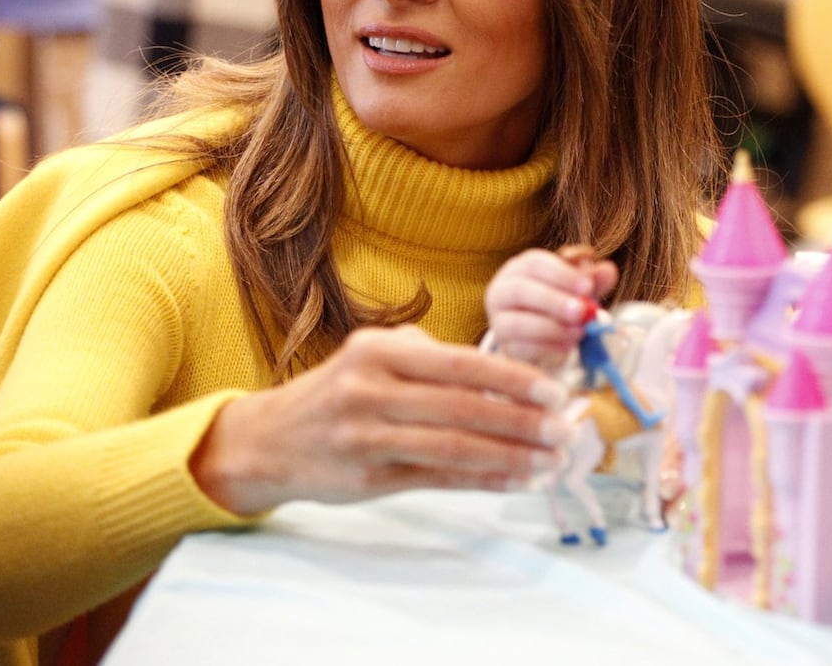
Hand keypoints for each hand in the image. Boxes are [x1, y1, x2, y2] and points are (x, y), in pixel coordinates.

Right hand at [189, 326, 572, 514]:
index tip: (554, 391)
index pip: (460, 364)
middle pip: (462, 408)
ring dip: (510, 457)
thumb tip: (503, 375)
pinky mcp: (367, 480)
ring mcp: (366, 438)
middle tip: (563, 431)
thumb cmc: (338, 391)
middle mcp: (370, 390)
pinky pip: (437, 480)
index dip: (513, 379)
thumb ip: (430, 357)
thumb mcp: (373, 355)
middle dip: (522, 422)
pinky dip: (483, 480)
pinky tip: (515, 479)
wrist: (268, 440)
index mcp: (378, 351)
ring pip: (453, 448)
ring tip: (549, 461)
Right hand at [484, 245, 617, 370]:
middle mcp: (502, 291)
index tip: (588, 286)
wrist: (543, 336)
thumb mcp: (578, 287)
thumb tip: (607, 271)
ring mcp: (499, 321)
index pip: (534, 263)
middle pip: (520, 291)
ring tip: (579, 332)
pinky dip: (548, 348)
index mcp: (519, 268)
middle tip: (581, 311)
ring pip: (517, 323)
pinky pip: (521, 349)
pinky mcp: (505, 348)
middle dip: (553, 301)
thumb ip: (592, 278)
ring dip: (552, 328)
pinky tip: (569, 346)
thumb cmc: (561, 302)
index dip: (561, 274)